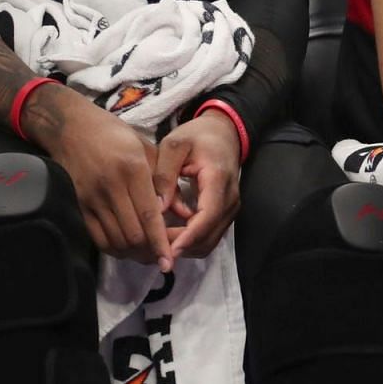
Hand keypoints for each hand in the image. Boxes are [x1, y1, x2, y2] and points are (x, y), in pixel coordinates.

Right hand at [29, 88, 172, 269]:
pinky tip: (127, 247)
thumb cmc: (114, 134)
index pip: (149, 214)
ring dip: (133, 253)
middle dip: (149, 251)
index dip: (160, 241)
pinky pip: (97, 237)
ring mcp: (91, 199)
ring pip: (115, 240)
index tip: (169, 261)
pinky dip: (114, 248)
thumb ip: (161, 179)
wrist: (72, 128)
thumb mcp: (145, 147)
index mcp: (132, 169)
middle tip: (163, 257)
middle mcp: (110, 187)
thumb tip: (176, 211)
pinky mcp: (79, 206)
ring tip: (148, 254)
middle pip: (132, 234)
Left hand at [155, 109, 243, 257]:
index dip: (187, 237)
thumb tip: (156, 209)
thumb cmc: (197, 136)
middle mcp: (230, 198)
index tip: (167, 250)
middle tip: (152, 248)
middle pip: (208, 236)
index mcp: (218, 179)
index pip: (207, 216)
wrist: (223, 133)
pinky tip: (170, 238)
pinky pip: (209, 236)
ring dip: (185, 247)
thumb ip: (164, 175)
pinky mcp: (225, 213)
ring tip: (158, 245)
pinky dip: (190, 242)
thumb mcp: (174, 146)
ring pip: (209, 241)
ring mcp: (230, 208)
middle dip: (181, 246)